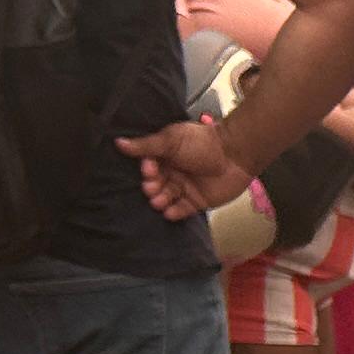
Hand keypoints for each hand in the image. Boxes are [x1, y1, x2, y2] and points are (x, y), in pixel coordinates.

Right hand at [117, 118, 254, 220]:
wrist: (234, 154)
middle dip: (152, 187)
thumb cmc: (202, 142)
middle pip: (156, 184)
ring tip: (158, 201)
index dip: (147, 170)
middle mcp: (173, 173)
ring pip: (166, 198)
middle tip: (152, 187)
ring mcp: (185, 188)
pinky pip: (182, 210)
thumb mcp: (171, 140)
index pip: (148, 167)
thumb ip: (146, 145)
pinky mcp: (197, 202)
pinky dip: (175, 213)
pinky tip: (169, 213)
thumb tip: (118, 142)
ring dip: (160, 201)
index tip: (149, 169)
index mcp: (165, 156)